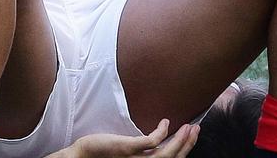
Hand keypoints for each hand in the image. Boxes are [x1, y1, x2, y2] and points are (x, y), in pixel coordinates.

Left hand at [56, 120, 199, 157]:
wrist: (80, 157)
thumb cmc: (102, 155)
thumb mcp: (127, 154)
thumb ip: (140, 151)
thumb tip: (154, 141)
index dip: (184, 150)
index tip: (192, 136)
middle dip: (187, 144)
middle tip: (196, 129)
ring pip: (165, 154)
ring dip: (179, 140)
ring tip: (188, 126)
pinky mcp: (127, 149)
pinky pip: (150, 142)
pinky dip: (161, 132)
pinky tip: (165, 122)